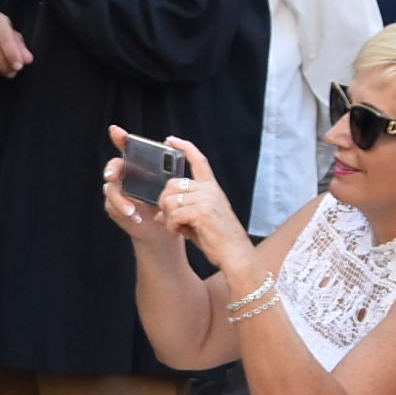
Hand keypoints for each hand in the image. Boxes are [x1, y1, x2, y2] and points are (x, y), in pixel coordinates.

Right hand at [101, 124, 180, 243]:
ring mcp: (117, 190)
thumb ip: (167, 163)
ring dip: (120, 200)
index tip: (115, 130)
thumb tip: (168, 142)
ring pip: (110, 189)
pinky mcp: (114, 206)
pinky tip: (136, 217)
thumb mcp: (170, 181)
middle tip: (112, 176)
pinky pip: (113, 207)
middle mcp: (124, 175)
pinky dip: (125, 212)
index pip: (126, 147)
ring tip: (132, 210)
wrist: (163, 225)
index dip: (119, 138)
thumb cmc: (167, 200)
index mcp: (138, 165)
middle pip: (113, 166)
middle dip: (111, 170)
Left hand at [153, 134, 254, 272]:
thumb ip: (182, 211)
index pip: (199, 161)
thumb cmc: (218, 240)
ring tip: (178, 228)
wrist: (235, 255)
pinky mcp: (201, 211)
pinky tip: (179, 232)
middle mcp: (209, 190)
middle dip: (165, 203)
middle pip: (171, 185)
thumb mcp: (199, 220)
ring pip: (170, 200)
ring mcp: (206, 199)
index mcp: (211, 188)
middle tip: (171, 219)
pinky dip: (172, 226)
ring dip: (168, 217)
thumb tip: (159, 213)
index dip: (184, 147)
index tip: (170, 140)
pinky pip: (173, 214)